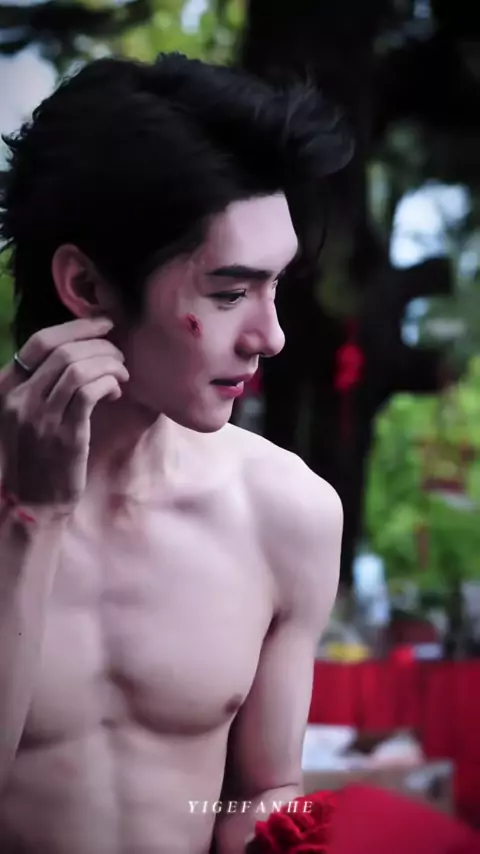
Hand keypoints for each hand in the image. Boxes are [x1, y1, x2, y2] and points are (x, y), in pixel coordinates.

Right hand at [0, 317, 128, 509]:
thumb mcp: (23, 414)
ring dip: (108, 364)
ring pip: (79, 368)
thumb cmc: (35, 455)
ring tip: (121, 373)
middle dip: (100, 345)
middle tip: (119, 354)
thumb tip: (78, 350)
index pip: (40, 342)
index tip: (103, 325)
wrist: (33, 503)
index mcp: (5, 387)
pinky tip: (115, 391)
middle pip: (64, 351)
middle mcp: (19, 398)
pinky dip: (108, 383)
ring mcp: (40, 417)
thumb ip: (40, 383)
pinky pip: (90, 392)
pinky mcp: (65, 435)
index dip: (76, 327)